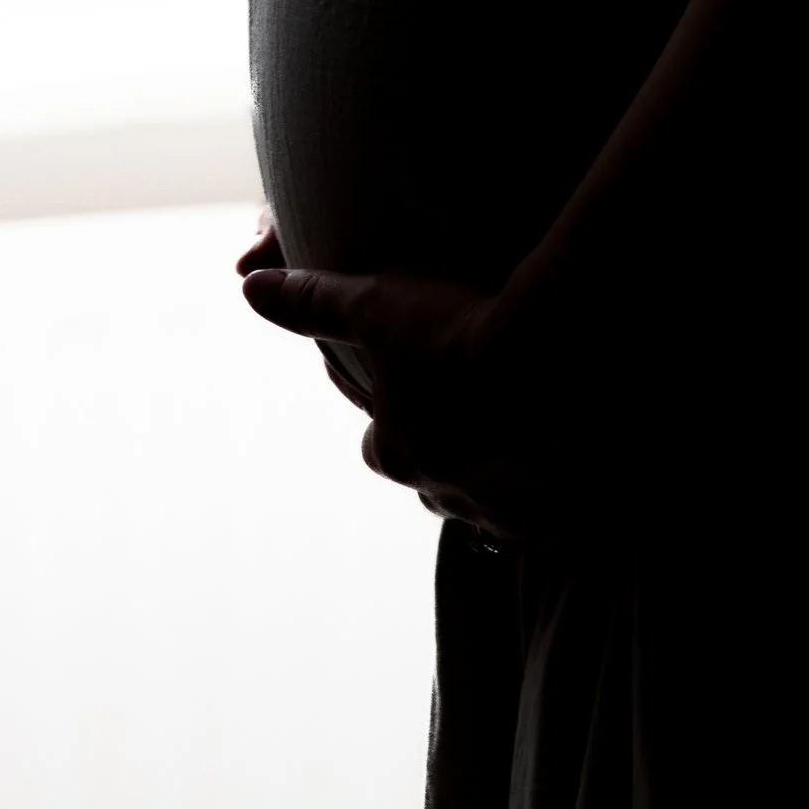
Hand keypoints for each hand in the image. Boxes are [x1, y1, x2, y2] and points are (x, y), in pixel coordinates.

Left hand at [240, 258, 543, 539]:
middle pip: (432, 484)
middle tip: (470, 412)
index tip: (412, 388)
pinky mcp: (549, 514)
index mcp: (394, 449)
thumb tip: (250, 287)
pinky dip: (544, 501)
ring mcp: (498, 507)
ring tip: (519, 441)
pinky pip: (539, 521)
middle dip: (444, 457)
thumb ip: (314, 303)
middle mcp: (441, 490)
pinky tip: (558, 470)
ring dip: (496, 481)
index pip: (378, 445)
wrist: (550, 351)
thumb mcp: (373, 304)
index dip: (390, 419)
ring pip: (487, 507)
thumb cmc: (453, 328)